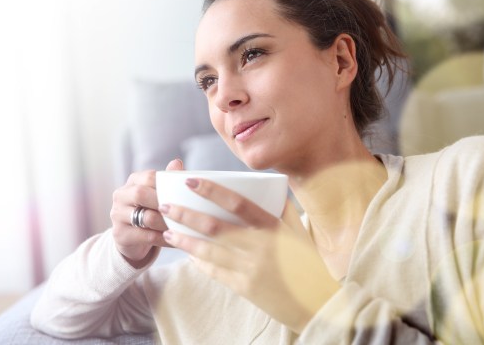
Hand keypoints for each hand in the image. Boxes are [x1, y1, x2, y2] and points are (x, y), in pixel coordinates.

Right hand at [110, 159, 183, 266]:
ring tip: (184, 227)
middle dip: (165, 203)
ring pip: (146, 217)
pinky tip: (177, 240)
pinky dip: (165, 238)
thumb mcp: (158, 194)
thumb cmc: (151, 210)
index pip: (149, 176)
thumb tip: (177, 163)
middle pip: (142, 194)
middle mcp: (121, 195)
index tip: (185, 193)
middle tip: (185, 210)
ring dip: (168, 223)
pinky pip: (146, 236)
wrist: (133, 239)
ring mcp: (117, 215)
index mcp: (133, 181)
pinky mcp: (120, 234)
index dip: (167, 184)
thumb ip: (168, 179)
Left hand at [160, 177, 339, 332]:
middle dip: (186, 215)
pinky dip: (199, 261)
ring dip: (184, 240)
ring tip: (167, 231)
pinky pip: (215, 271)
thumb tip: (268, 187)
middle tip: (166, 206)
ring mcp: (250, 269)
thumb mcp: (298, 231)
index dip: (211, 190)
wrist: (317, 303)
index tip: (190, 180)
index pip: (237, 203)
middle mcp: (260, 246)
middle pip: (215, 226)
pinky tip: (188, 253)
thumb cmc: (308, 263)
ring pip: (208, 250)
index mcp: (273, 227)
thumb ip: (282, 208)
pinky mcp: (244, 287)